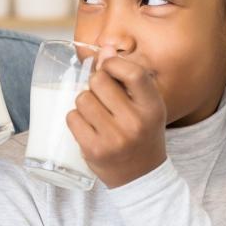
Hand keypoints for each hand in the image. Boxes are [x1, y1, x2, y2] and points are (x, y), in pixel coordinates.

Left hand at [66, 48, 166, 188]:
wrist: (142, 177)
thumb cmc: (142, 132)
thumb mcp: (145, 105)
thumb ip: (127, 77)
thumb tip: (105, 48)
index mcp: (152, 107)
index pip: (132, 72)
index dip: (114, 63)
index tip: (109, 67)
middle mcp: (135, 122)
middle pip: (99, 81)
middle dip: (96, 83)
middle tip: (102, 96)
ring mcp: (114, 138)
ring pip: (82, 98)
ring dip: (84, 102)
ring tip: (96, 113)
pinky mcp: (94, 150)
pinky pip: (72, 118)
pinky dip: (76, 118)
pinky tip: (88, 126)